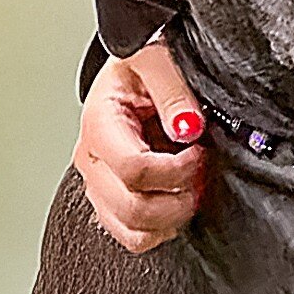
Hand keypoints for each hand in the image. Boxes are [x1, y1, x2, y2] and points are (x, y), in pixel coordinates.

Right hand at [72, 41, 205, 252]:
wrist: (135, 72)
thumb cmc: (142, 64)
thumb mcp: (157, 56)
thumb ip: (172, 89)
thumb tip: (186, 127)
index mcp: (99, 124)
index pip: (133, 169)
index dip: (177, 168)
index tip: (199, 149)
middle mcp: (91, 160)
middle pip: (133, 208)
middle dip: (179, 196)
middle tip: (201, 169)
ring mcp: (99, 185)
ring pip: (133, 231)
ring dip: (173, 215)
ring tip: (191, 184)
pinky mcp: (112, 201)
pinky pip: (134, 236)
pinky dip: (163, 226)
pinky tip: (177, 197)